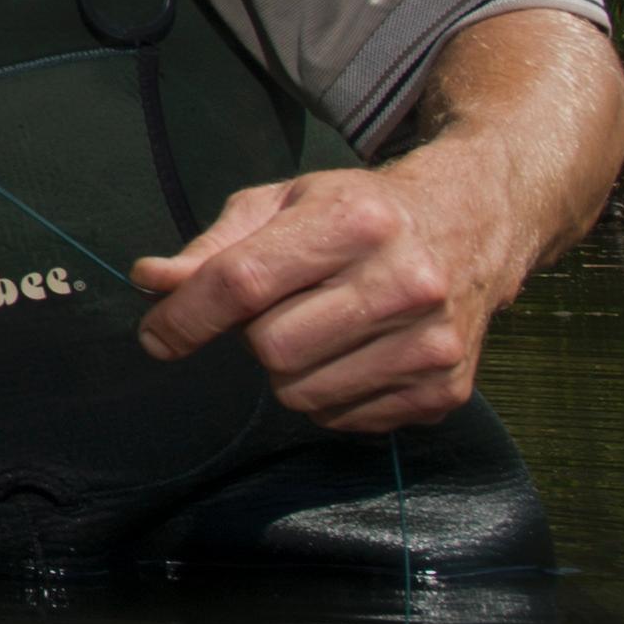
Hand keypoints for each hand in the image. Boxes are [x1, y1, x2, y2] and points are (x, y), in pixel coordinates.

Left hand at [132, 164, 512, 430]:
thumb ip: (213, 248)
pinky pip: (341, 419)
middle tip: (280, 307)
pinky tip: (355, 352)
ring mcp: (431, 343)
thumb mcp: (284, 204)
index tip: (156, 335)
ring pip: (300, 392)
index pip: (243, 282)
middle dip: (252, 335)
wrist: (471, 226)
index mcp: (354, 222)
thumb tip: (152, 281)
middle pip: (270, 347)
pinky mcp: (445, 391)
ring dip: (289, 369)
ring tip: (321, 326)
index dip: (185, 315)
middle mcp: (403, 283)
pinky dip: (328, 393)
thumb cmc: (359, 214)